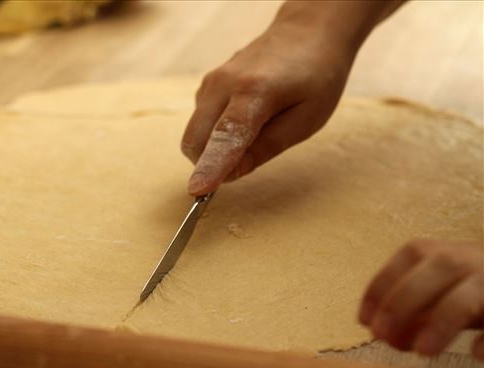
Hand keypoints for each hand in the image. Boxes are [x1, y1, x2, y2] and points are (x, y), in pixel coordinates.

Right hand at [181, 20, 352, 195]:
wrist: (307, 32)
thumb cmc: (315, 76)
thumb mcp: (306, 119)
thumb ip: (267, 146)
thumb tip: (233, 173)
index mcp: (255, 90)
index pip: (226, 136)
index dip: (212, 166)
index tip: (198, 190)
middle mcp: (224, 83)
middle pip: (197, 140)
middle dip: (211, 164)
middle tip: (248, 161)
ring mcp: (211, 81)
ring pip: (195, 133)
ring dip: (212, 150)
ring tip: (254, 134)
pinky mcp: (207, 84)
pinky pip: (199, 122)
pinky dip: (212, 135)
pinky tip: (243, 124)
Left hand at [359, 239, 483, 358]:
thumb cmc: (463, 286)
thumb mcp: (433, 290)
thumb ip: (409, 307)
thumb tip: (384, 334)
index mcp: (435, 252)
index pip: (405, 260)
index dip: (381, 289)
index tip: (364, 321)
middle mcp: (464, 259)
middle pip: (434, 272)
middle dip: (402, 304)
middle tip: (382, 336)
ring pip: (465, 297)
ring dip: (440, 323)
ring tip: (422, 350)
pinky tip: (475, 353)